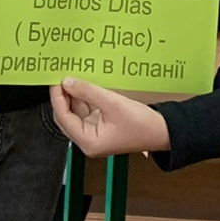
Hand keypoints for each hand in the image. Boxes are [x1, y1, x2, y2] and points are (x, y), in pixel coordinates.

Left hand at [49, 79, 170, 156]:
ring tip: (71, 79)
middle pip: (65, 116)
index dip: (57, 97)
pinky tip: (83, 86)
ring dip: (72, 97)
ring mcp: (93, 135)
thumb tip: (67, 82)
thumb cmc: (142, 124)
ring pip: (74, 113)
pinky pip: (84, 112)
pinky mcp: (100, 128)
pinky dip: (82, 99)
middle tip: (62, 77)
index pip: (63, 117)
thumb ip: (88, 92)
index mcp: (88, 142)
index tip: (56, 80)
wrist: (163, 132)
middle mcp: (88, 141)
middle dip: (63, 97)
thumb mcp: (112, 103)